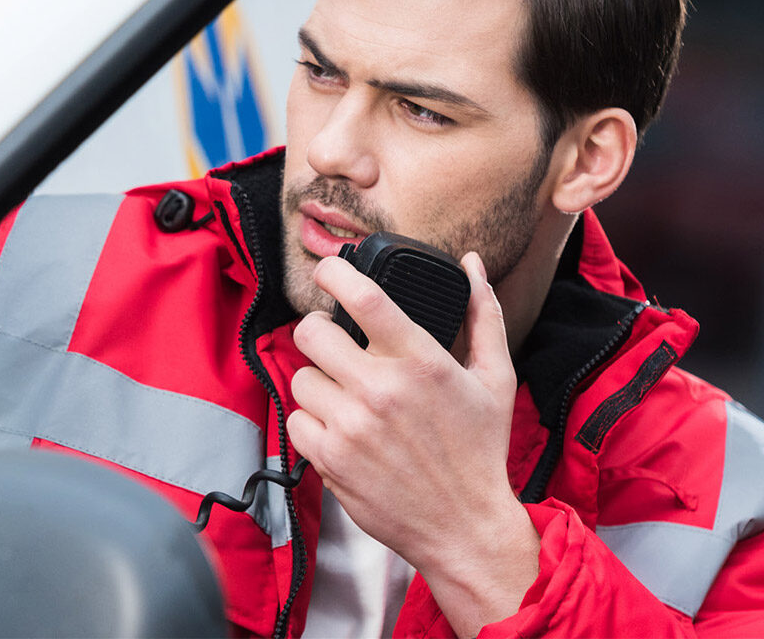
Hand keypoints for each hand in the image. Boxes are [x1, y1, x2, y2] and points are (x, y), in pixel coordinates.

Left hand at [286, 251, 538, 634]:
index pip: (364, 298)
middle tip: (333, 341)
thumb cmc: (479, 449)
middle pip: (311, 332)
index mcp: (420, 361)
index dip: (335, 272)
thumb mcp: (495, 377)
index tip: (328, 269)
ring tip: (346, 395)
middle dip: (318, 330)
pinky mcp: (331, 461)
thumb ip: (483, 314)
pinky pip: (295, 420)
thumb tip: (473, 264)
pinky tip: (340, 428)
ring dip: (319, 382)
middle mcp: (380, 390)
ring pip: (301, 378)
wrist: (464, 527)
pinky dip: (312, 422)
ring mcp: (351, 427)